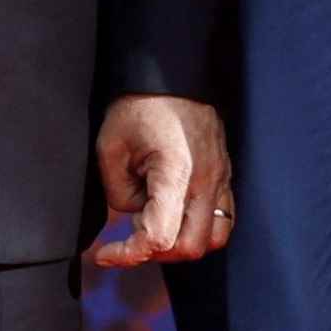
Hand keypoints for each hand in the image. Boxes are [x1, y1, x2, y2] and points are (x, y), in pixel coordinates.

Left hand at [92, 95, 234, 266]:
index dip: (128, 254)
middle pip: (189, 248)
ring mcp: (221, 180)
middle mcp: (206, 181)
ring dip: (180, 243)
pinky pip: (223, 220)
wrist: (172, 75)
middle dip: (155, 252)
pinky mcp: (225, 177)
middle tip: (129, 233)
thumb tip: (134, 214)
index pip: (159, 238)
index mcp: (176, 172)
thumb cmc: (138, 107)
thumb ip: (118, 193)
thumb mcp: (109, 148)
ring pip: (213, 239)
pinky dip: (198, 229)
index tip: (105, 254)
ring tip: (154, 222)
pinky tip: (173, 213)